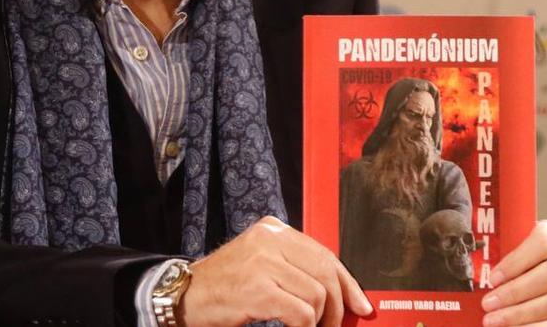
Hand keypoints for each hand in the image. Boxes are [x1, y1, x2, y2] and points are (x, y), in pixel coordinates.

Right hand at [177, 216, 373, 326]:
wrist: (184, 298)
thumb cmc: (224, 286)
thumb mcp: (260, 263)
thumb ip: (294, 268)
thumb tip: (339, 293)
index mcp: (273, 229)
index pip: (324, 253)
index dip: (348, 283)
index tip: (362, 305)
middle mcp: (270, 239)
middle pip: (326, 272)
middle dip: (338, 305)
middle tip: (334, 326)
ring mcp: (263, 263)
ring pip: (317, 294)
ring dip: (319, 320)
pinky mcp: (258, 289)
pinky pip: (301, 312)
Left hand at [480, 220, 546, 326]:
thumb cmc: (528, 253)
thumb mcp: (518, 242)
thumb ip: (503, 251)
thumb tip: (479, 272)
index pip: (541, 243)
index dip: (516, 262)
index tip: (493, 278)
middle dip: (514, 293)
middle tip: (489, 304)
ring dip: (520, 314)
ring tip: (495, 320)